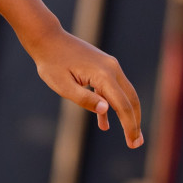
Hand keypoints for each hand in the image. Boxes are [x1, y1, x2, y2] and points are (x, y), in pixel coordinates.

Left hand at [26, 27, 143, 147]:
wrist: (46, 38)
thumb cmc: (51, 63)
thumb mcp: (62, 85)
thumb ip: (84, 99)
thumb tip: (106, 109)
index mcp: (103, 75)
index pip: (123, 106)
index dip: (130, 126)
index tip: (133, 144)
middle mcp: (112, 68)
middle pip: (131, 99)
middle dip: (135, 122)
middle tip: (136, 143)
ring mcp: (109, 65)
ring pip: (124, 94)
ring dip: (127, 114)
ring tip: (129, 136)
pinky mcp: (103, 65)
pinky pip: (112, 88)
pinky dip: (111, 104)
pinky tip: (104, 122)